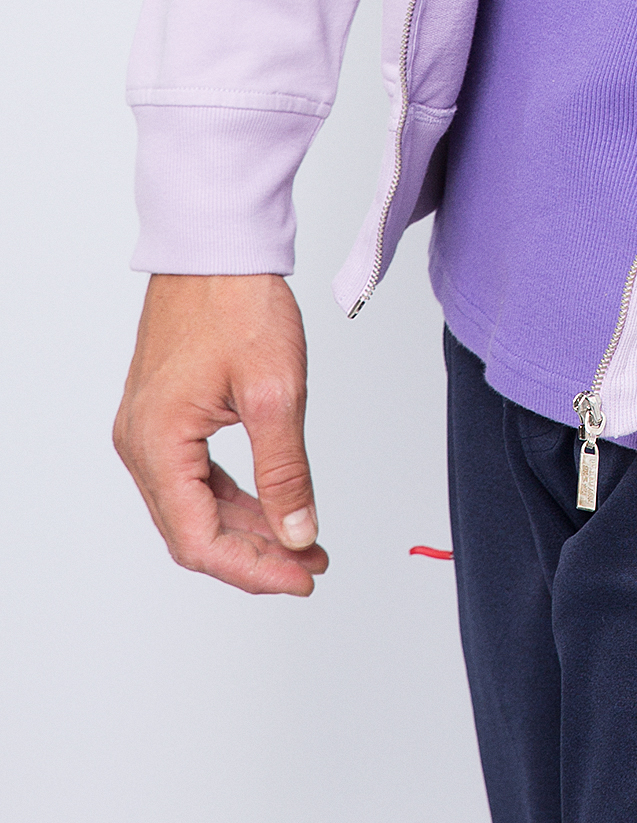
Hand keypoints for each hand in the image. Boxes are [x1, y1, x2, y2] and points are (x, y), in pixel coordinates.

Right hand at [113, 274, 328, 596]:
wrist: (217, 246)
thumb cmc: (238, 301)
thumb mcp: (276, 392)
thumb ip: (285, 472)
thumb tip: (297, 534)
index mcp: (156, 443)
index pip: (198, 540)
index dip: (253, 569)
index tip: (303, 577)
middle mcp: (139, 444)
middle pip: (192, 531)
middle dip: (254, 555)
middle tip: (312, 564)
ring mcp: (148, 430)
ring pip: (193, 507)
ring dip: (247, 529)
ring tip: (303, 542)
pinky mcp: (164, 416)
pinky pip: (194, 478)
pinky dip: (234, 498)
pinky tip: (273, 506)